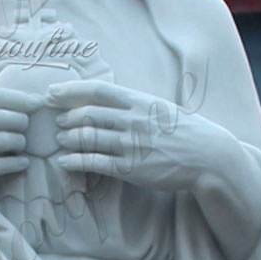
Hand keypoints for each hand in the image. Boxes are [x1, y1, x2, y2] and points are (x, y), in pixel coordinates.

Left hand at [50, 79, 223, 192]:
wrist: (207, 156)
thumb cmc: (183, 130)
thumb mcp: (160, 107)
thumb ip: (134, 103)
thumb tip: (110, 98)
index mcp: (139, 100)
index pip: (98, 90)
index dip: (72, 90)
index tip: (53, 92)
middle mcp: (132, 120)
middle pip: (88, 114)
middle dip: (67, 116)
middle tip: (56, 120)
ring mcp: (131, 145)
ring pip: (88, 138)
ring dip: (68, 139)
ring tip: (60, 140)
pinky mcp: (131, 169)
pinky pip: (96, 163)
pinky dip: (76, 161)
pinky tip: (65, 162)